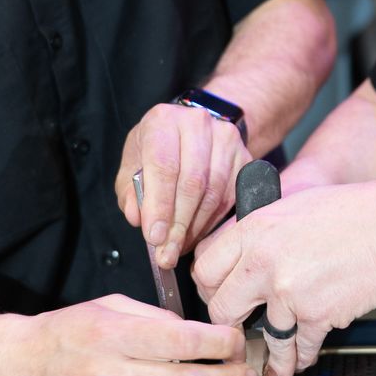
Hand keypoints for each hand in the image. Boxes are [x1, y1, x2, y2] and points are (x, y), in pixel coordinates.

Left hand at [116, 102, 253, 270]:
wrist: (194, 131)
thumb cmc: (158, 151)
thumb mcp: (133, 166)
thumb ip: (131, 193)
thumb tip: (138, 218)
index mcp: (163, 121)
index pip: (164, 166)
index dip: (159, 206)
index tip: (155, 238)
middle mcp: (198, 124)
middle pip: (192, 183)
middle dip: (178, 225)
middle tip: (166, 253)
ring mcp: (226, 139)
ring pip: (214, 193)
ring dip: (195, 227)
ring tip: (179, 247)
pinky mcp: (244, 157)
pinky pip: (229, 198)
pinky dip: (211, 222)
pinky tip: (196, 233)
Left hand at [194, 181, 375, 375]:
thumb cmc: (354, 212)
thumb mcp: (293, 207)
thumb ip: (262, 233)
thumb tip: (241, 258)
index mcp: (253, 228)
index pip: (203, 267)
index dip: (208, 289)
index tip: (217, 298)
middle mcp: (263, 260)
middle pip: (220, 308)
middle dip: (230, 326)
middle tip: (238, 332)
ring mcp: (288, 290)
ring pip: (263, 337)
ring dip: (270, 357)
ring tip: (272, 368)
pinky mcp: (316, 314)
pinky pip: (300, 347)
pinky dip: (303, 357)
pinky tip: (304, 359)